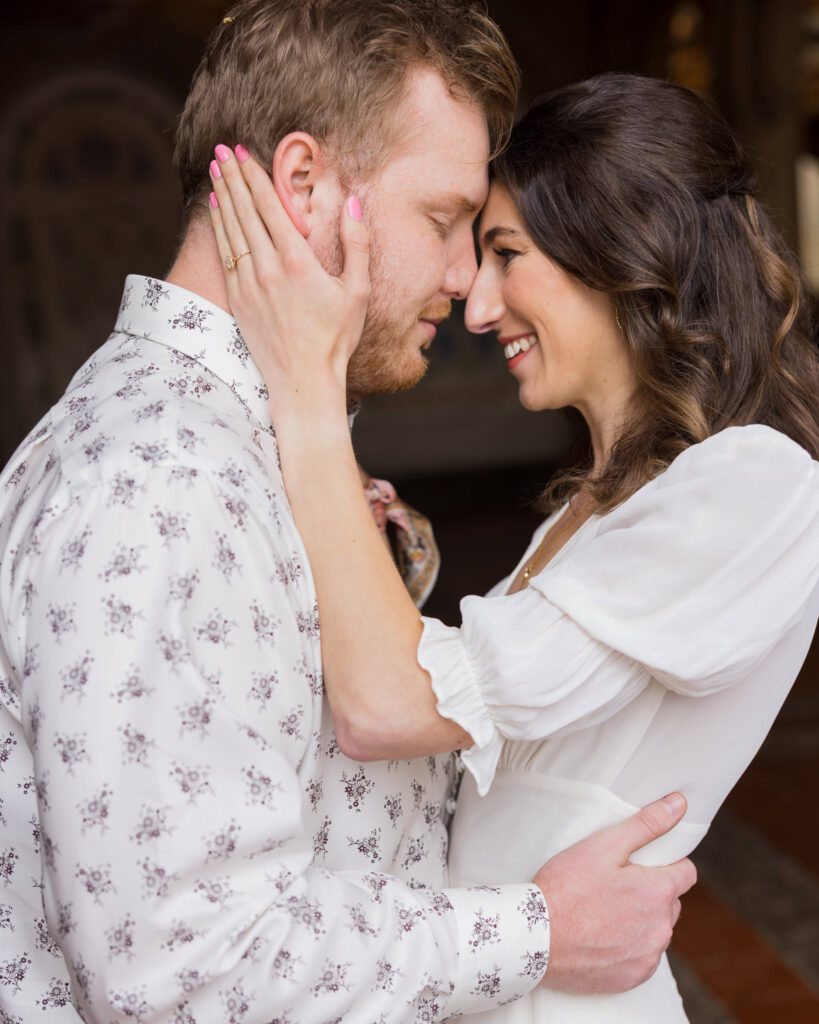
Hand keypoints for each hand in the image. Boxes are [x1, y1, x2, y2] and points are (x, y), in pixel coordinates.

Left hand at [208, 145, 369, 403]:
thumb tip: (353, 203)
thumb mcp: (357, 292)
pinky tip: (216, 213)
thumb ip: (356, 244)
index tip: (241, 152)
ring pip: (230, 230)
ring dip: (221, 197)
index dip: (253, 176)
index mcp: (297, 262)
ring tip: (214, 172)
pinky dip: (219, 229)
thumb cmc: (336, 339)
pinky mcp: (238, 301)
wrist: (303, 381)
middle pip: (244, 212)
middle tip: (221, 150)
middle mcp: (267, 269)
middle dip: (231, 177)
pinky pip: (225, 255)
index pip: (269, 207)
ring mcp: (248, 285)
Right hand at [533, 792, 696, 993]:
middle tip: (613, 884)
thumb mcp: (604, 845)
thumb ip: (646, 824)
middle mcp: (662, 927)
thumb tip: (679, 803)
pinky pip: (642, 956)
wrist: (536, 938)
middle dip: (650, 891)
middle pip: (670, 902)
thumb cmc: (567, 887)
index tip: (641, 863)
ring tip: (602, 910)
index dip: (666, 863)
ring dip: (640, 919)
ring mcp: (648, 955)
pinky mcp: (633, 977)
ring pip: (656, 929)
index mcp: (659, 892)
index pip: (687, 872)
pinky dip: (628, 945)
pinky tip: (600, 935)